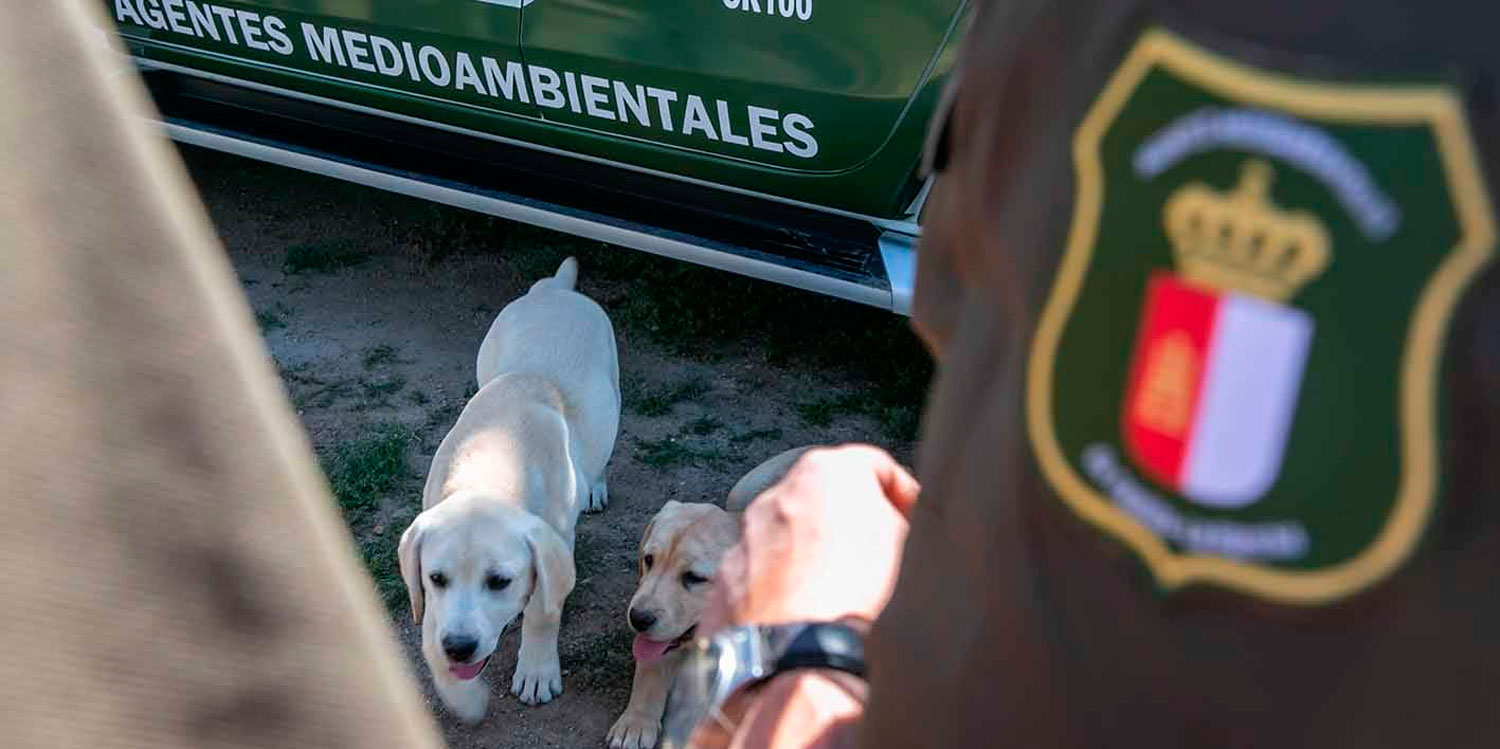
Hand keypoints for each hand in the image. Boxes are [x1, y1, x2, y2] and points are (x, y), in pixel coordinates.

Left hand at [700, 445, 918, 635]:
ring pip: (787, 539)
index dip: (902, 494)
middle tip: (878, 558)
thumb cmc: (860, 592)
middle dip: (849, 525)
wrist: (798, 653)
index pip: (874, 467)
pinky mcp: (725, 580)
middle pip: (822, 501)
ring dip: (811, 557)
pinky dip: (781, 590)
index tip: (914, 522)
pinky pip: (761, 577)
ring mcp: (744, 538)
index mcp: (825, 471)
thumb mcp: (907, 544)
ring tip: (838, 596)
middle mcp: (775, 495)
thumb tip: (896, 528)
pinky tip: (803, 618)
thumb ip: (899, 520)